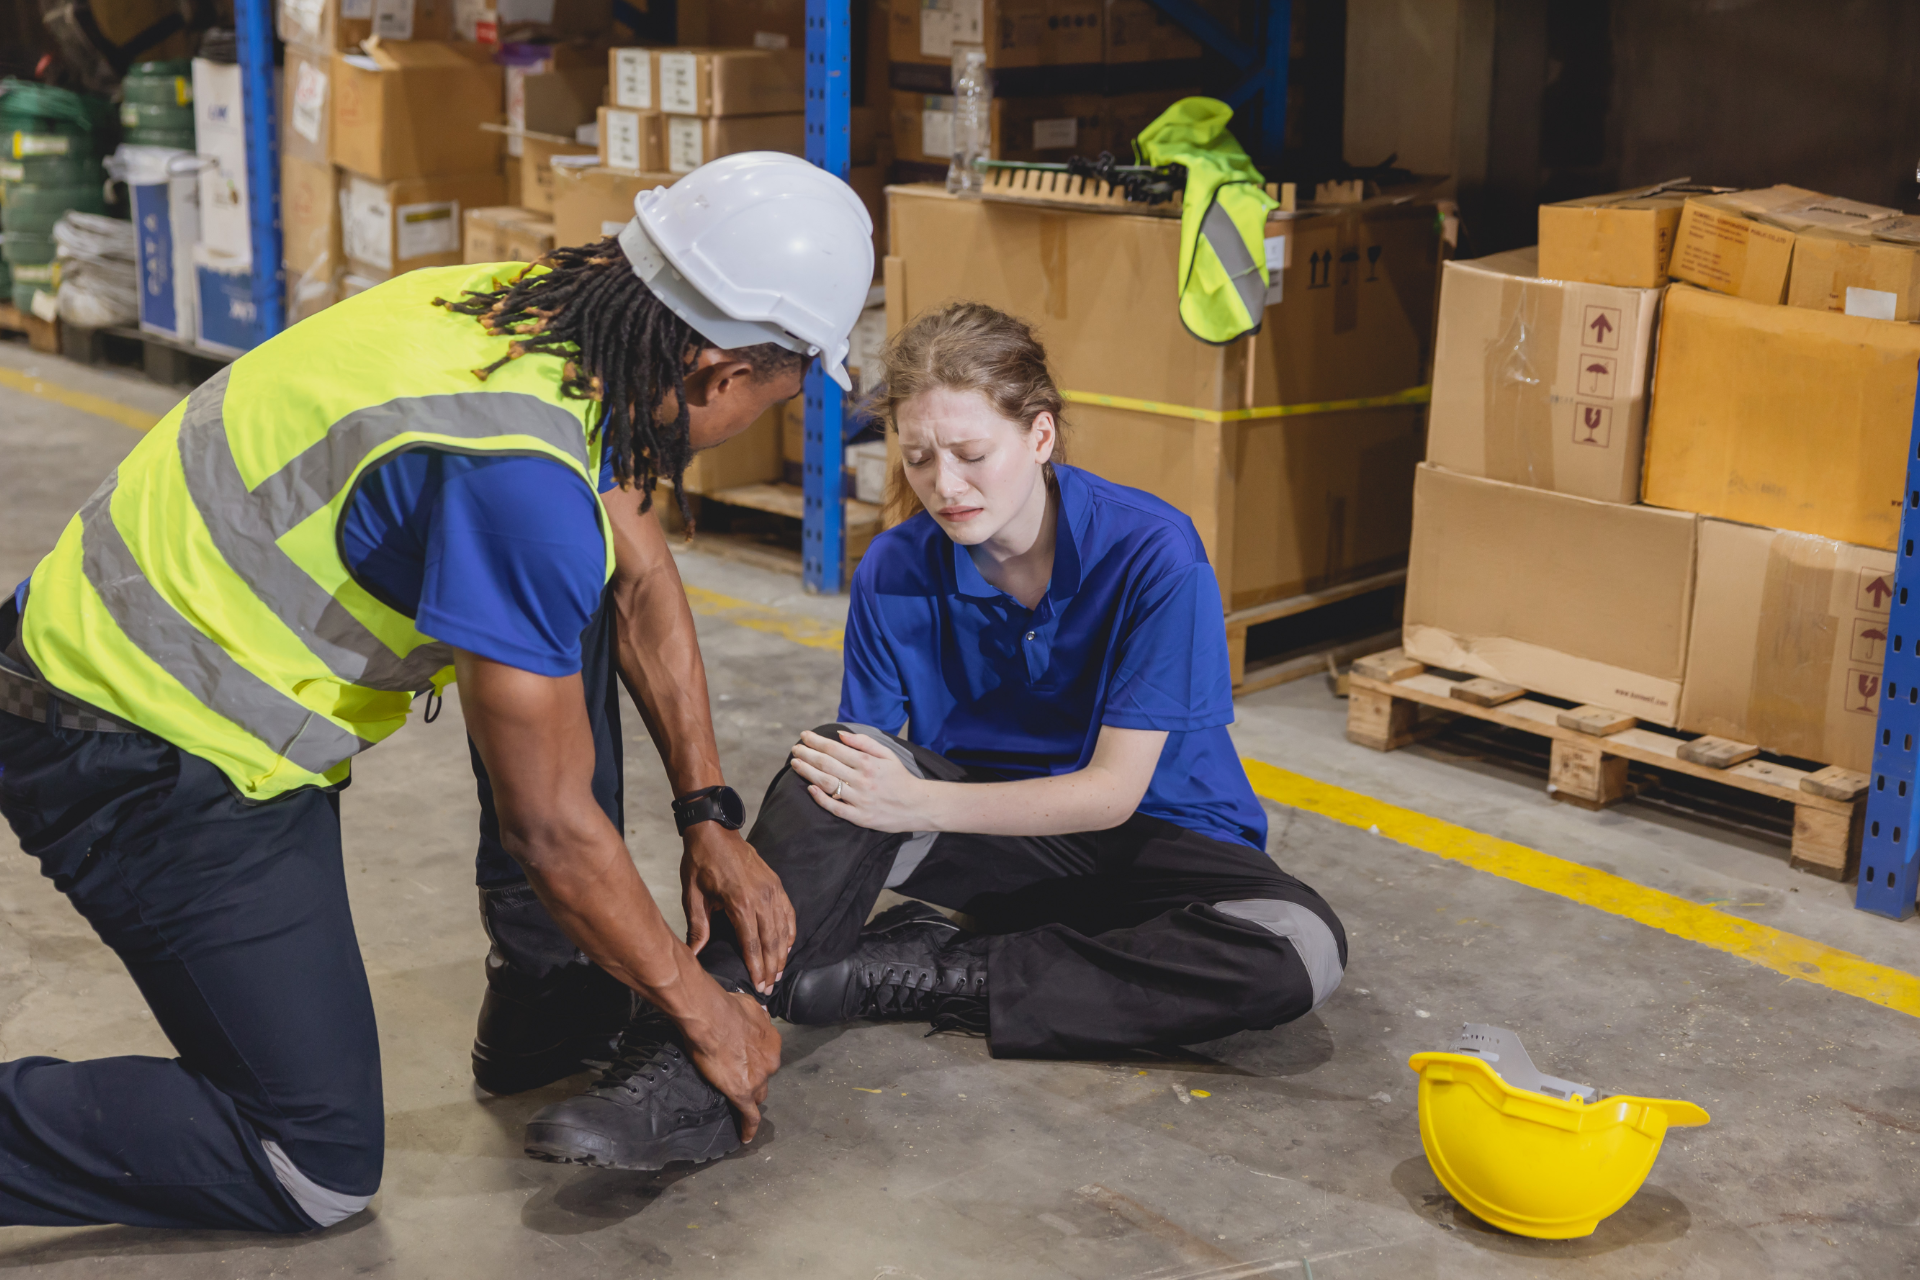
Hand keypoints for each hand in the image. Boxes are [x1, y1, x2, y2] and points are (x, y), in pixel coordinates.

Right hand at [679, 985, 782, 1141]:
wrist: (711, 1017)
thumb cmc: (725, 1008)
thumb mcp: (749, 1006)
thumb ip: (756, 1016)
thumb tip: (758, 1014)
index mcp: (772, 1041)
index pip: (767, 1058)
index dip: (757, 1062)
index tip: (749, 1063)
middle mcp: (770, 1062)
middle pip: (764, 1078)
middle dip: (754, 1079)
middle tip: (739, 1078)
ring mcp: (757, 1079)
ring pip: (757, 1095)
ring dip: (751, 1098)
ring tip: (740, 1105)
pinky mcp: (742, 1093)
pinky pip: (749, 1116)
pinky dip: (748, 1127)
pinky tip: (745, 1137)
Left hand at [681, 824, 795, 995]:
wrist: (714, 832)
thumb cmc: (701, 862)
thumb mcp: (693, 896)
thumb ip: (697, 927)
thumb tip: (693, 954)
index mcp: (739, 902)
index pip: (752, 944)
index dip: (756, 967)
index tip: (759, 985)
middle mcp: (760, 898)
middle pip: (771, 941)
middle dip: (771, 967)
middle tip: (770, 987)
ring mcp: (772, 890)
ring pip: (782, 929)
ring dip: (782, 954)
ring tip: (779, 973)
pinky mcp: (776, 884)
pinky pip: (788, 912)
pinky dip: (790, 931)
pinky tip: (787, 945)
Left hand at [789, 729, 936, 832]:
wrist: (918, 805)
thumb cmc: (900, 777)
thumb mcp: (887, 754)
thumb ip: (864, 742)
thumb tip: (840, 734)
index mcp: (867, 763)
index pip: (835, 749)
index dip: (816, 741)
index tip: (804, 736)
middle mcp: (862, 780)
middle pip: (827, 765)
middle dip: (808, 754)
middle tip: (795, 749)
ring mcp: (859, 799)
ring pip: (828, 784)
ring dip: (808, 773)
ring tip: (796, 764)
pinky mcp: (860, 817)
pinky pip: (836, 808)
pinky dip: (821, 799)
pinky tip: (810, 789)